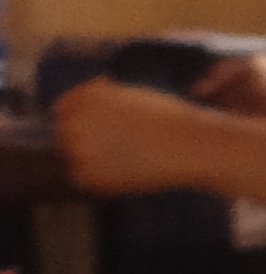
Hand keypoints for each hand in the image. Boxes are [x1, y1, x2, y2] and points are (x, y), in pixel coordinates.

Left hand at [55, 79, 245, 194]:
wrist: (193, 147)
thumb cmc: (172, 120)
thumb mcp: (132, 94)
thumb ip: (99, 98)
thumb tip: (75, 109)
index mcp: (86, 96)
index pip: (63, 108)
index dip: (82, 118)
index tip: (104, 129)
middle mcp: (76, 120)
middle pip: (64, 133)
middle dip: (88, 139)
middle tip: (125, 147)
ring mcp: (78, 149)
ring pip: (74, 158)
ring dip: (94, 160)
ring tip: (131, 160)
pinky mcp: (88, 176)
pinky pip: (87, 179)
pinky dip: (104, 179)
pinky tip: (131, 173)